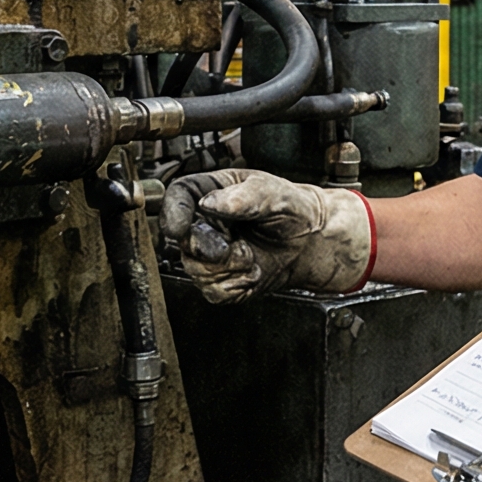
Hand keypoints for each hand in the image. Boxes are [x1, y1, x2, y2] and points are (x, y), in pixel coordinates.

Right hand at [157, 169, 371, 302]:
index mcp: (209, 190)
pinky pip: (214, 291)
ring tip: (251, 255)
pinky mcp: (217, 279)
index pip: (178, 197)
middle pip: (184, 241)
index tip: (178, 229)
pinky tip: (251, 270)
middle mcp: (202, 221)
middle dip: (211, 249)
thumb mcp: (274, 193)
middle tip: (239, 246)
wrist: (309, 241)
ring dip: (230, 268)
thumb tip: (211, 202)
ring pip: (197, 270)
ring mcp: (206, 252)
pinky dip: (238, 286)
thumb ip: (245, 197)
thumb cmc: (291, 208)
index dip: (173, 213)